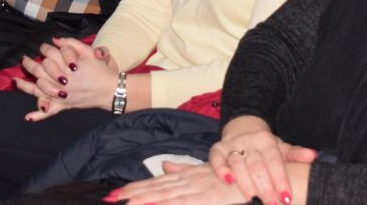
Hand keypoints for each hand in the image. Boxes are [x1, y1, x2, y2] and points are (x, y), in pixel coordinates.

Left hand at [14, 37, 118, 120]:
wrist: (110, 89)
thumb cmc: (100, 70)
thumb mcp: (89, 52)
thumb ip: (72, 44)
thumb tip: (55, 40)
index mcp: (67, 66)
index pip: (49, 54)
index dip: (45, 49)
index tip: (43, 47)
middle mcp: (61, 81)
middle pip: (40, 70)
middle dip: (30, 64)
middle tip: (24, 60)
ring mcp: (61, 94)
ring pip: (39, 89)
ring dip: (25, 85)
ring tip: (16, 80)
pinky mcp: (64, 105)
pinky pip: (50, 112)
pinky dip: (39, 115)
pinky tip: (28, 117)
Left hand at [113, 162, 243, 204]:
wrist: (255, 174)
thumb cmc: (231, 176)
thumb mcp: (204, 170)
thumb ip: (182, 169)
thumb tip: (164, 166)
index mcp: (186, 176)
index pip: (156, 182)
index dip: (136, 187)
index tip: (117, 192)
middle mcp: (188, 181)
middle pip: (155, 188)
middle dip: (132, 193)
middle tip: (111, 198)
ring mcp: (196, 190)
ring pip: (164, 195)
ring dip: (143, 198)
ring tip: (123, 201)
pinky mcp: (205, 200)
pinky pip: (181, 203)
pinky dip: (164, 204)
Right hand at [209, 116, 317, 204]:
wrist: (243, 131)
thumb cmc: (266, 148)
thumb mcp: (281, 149)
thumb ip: (296, 154)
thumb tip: (313, 155)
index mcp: (267, 141)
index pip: (275, 162)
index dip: (281, 180)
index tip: (287, 199)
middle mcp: (249, 141)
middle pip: (257, 165)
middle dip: (264, 187)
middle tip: (271, 204)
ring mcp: (232, 145)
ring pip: (238, 163)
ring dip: (244, 182)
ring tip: (251, 198)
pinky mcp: (217, 149)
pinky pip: (216, 158)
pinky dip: (220, 169)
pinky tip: (227, 181)